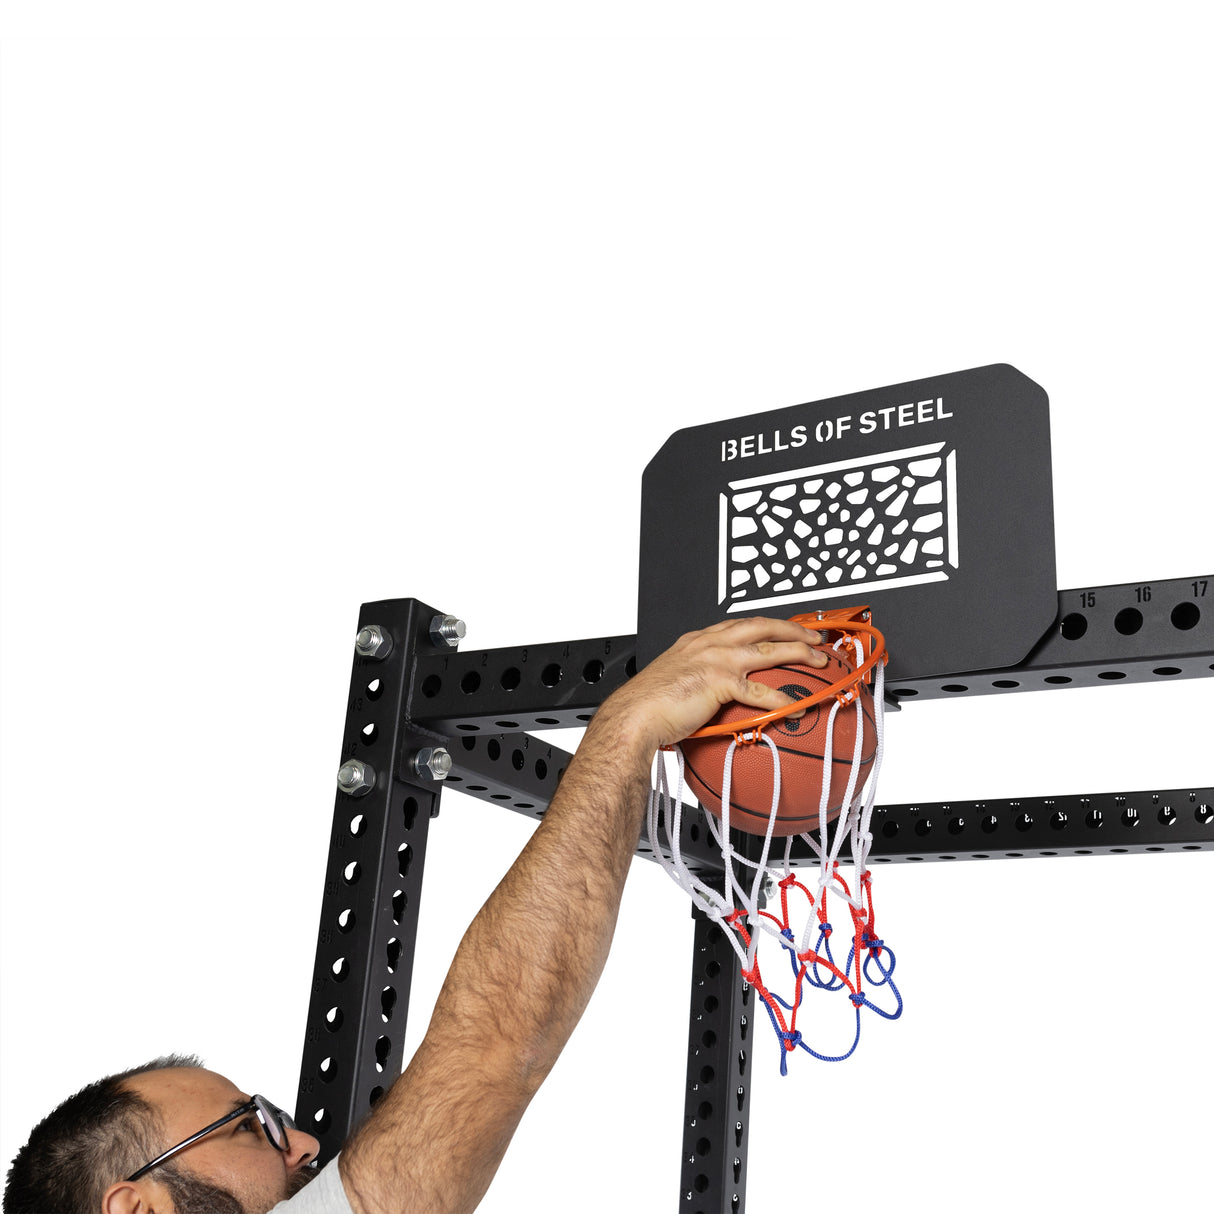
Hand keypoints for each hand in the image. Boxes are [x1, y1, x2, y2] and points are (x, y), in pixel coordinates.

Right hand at [597, 617, 827, 755]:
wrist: (634, 716)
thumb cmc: (648, 705)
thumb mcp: (674, 680)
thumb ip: (695, 680)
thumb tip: (708, 696)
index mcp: (698, 640)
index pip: (741, 624)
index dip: (768, 623)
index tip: (785, 627)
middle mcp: (710, 643)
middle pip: (763, 626)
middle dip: (794, 628)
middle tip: (815, 635)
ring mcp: (717, 660)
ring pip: (770, 649)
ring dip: (800, 652)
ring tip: (820, 660)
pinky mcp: (721, 682)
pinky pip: (761, 691)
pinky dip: (783, 700)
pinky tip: (798, 707)